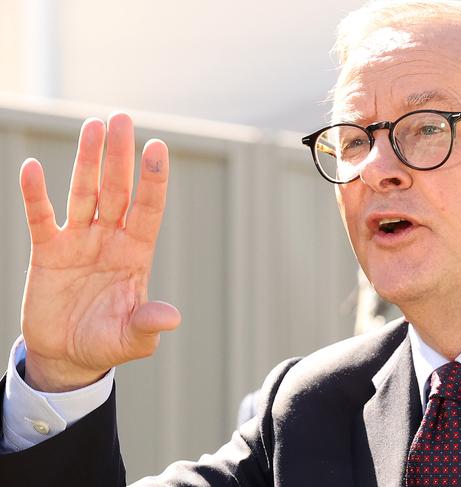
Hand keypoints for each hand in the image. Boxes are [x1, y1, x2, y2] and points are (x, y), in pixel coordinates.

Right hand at [20, 113, 180, 391]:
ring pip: (84, 192)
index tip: (157, 147)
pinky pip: (41, 217)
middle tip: (122, 118)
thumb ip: (147, 325)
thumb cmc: (106, 343)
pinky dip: (36, 195)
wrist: (68, 354)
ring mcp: (79, 241)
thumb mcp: (131, 340)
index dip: (153, 180)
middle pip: (117, 190)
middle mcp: (110, 239)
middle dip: (120, 156)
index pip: (149, 209)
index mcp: (136, 253)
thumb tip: (171, 317)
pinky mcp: (47, 251)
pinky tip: (32, 168)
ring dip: (86, 161)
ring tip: (92, 126)